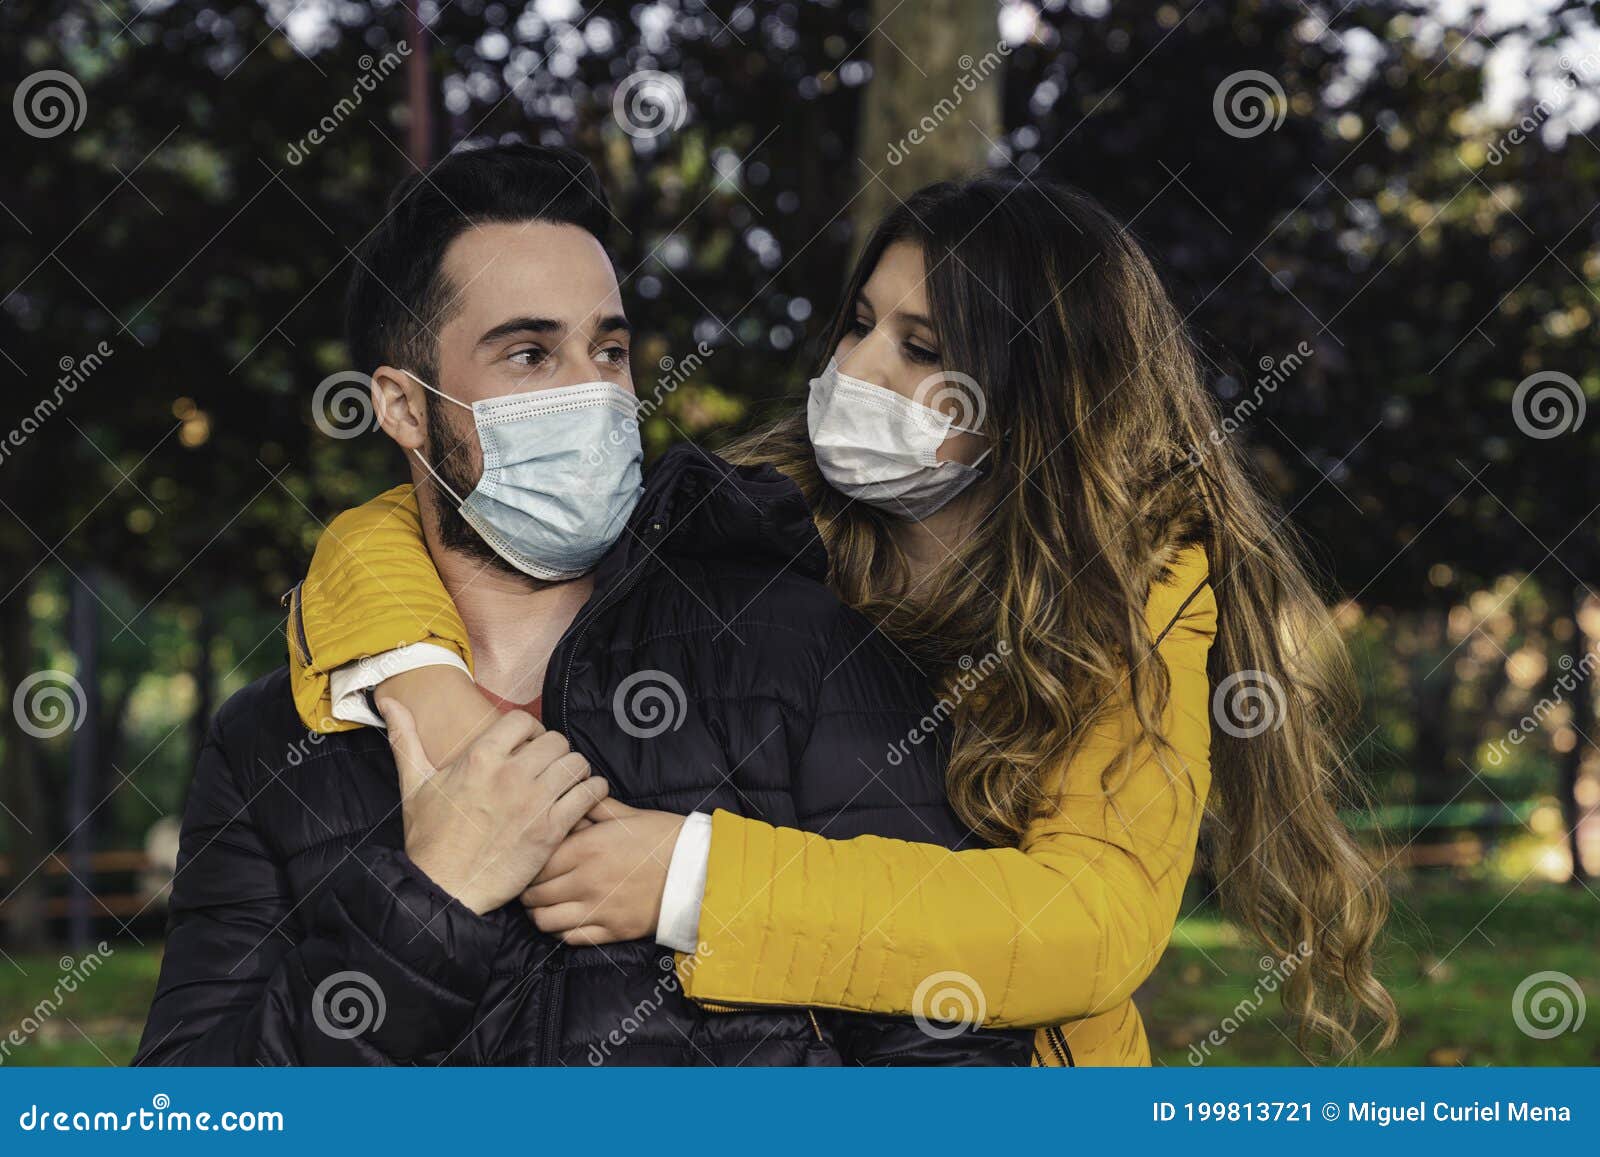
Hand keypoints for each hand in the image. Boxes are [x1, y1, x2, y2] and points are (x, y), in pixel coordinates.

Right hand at [379, 698, 608, 915]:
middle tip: (549, 768)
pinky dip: (593, 793)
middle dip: (555, 751)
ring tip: (567, 783)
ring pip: (577, 763)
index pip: (523, 720)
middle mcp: (510, 774)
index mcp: (479, 757)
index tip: (527, 747)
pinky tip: (583, 800)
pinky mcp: (551, 830)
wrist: (445, 888)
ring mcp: (534, 802)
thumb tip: (388, 704)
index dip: (530, 731)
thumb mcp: (414, 786)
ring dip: (576, 771)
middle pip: (556, 740)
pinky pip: (590, 795)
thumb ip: (406, 740)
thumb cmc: (430, 839)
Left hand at [519, 800, 683, 944]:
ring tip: (543, 905)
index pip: (536, 863)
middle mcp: (585, 880)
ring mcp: (598, 908)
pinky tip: (564, 919)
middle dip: (527, 890)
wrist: (698, 870)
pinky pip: (570, 938)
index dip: (527, 865)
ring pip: (545, 920)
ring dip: (538, 913)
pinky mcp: (611, 930)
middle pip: (534, 893)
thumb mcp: (627, 815)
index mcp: (586, 848)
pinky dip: (560, 931)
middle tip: (531, 885)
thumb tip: (570, 795)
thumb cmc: (664, 838)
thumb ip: (592, 807)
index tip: (529, 863)